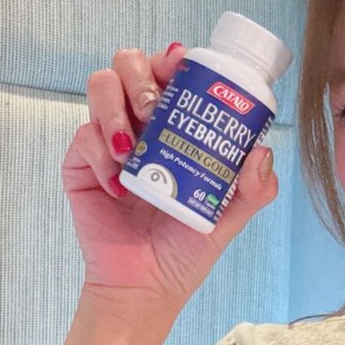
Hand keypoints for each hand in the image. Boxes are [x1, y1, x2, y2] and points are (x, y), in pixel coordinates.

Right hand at [61, 44, 279, 308]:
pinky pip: (83, 135)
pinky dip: (101, 154)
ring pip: (100, 86)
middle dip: (140, 75)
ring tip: (131, 145)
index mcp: (174, 124)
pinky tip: (119, 185)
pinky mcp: (81, 163)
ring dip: (115, 107)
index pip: (169, 71)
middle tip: (153, 107)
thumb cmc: (185, 248)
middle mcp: (139, 123)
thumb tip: (263, 151)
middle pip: (129, 63)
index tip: (183, 65)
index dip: (173, 58)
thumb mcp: (228, 218)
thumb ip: (254, 190)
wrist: (147, 287)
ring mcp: (107, 140)